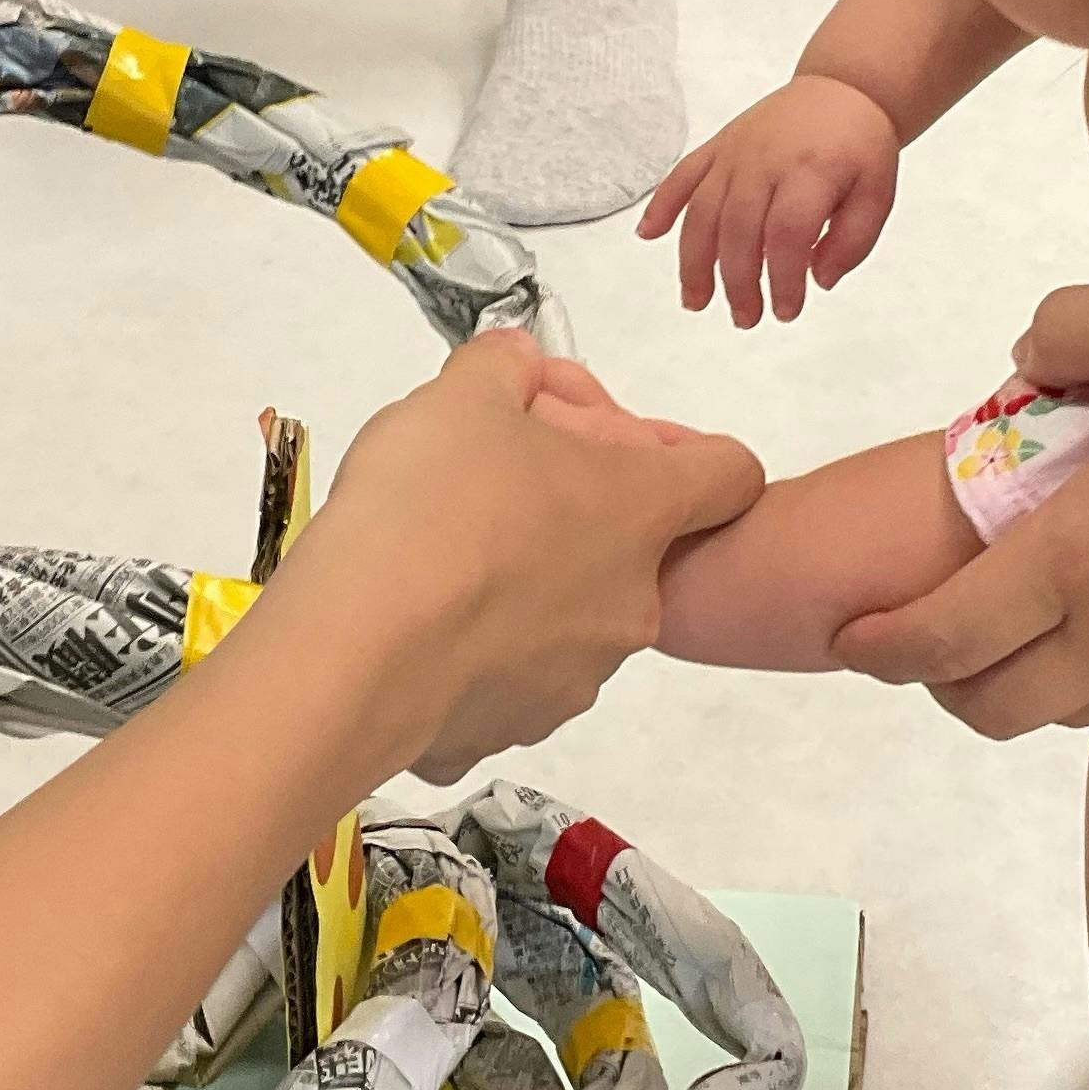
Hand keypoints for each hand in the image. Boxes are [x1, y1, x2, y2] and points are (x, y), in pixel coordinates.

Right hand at [263, 334, 762, 781]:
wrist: (358, 647)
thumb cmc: (428, 509)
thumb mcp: (461, 397)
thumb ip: (503, 367)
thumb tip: (516, 362)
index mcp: (638, 510)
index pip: (730, 475)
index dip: (700, 456)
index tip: (650, 452)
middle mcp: (630, 602)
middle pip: (631, 553)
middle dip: (575, 527)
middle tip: (499, 502)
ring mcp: (580, 675)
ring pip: (569, 623)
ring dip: (526, 597)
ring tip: (445, 572)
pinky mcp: (518, 727)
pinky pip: (505, 685)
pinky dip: (471, 662)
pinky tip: (416, 634)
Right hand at [636, 76, 900, 326]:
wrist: (842, 88)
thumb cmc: (859, 143)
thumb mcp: (878, 194)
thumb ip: (853, 241)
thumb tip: (820, 279)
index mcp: (810, 170)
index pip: (787, 232)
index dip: (783, 278)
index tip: (787, 309)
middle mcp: (765, 160)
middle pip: (739, 228)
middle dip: (738, 282)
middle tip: (747, 317)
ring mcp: (736, 152)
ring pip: (703, 211)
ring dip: (694, 261)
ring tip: (696, 301)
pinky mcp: (718, 146)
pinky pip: (682, 175)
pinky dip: (661, 204)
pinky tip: (648, 234)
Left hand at [833, 280, 1088, 734]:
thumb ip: (1081, 324)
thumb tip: (1027, 355)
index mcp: (1078, 556)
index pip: (940, 635)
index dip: (879, 642)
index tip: (846, 631)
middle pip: (984, 705)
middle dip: (932, 679)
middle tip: (915, 632)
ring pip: (1053, 714)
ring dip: (1007, 685)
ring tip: (1003, 623)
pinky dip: (1081, 679)